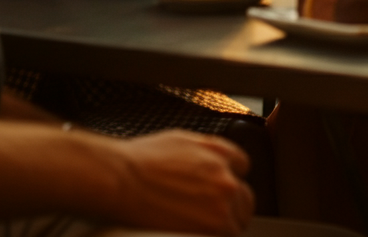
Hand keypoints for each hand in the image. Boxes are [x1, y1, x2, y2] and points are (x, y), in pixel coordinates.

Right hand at [107, 130, 253, 235]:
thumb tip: (214, 160)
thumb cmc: (142, 159)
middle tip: (216, 213)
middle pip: (245, 197)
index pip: (243, 166)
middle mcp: (225, 176)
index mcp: (220, 152)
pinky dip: (216, 234)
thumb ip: (207, 151)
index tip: (221, 188)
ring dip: (226, 223)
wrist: (122, 179)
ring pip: (238, 220)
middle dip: (234, 204)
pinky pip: (225, 235)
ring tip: (205, 226)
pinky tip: (198, 232)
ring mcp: (220, 204)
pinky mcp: (211, 227)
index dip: (231, 177)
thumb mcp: (182, 140)